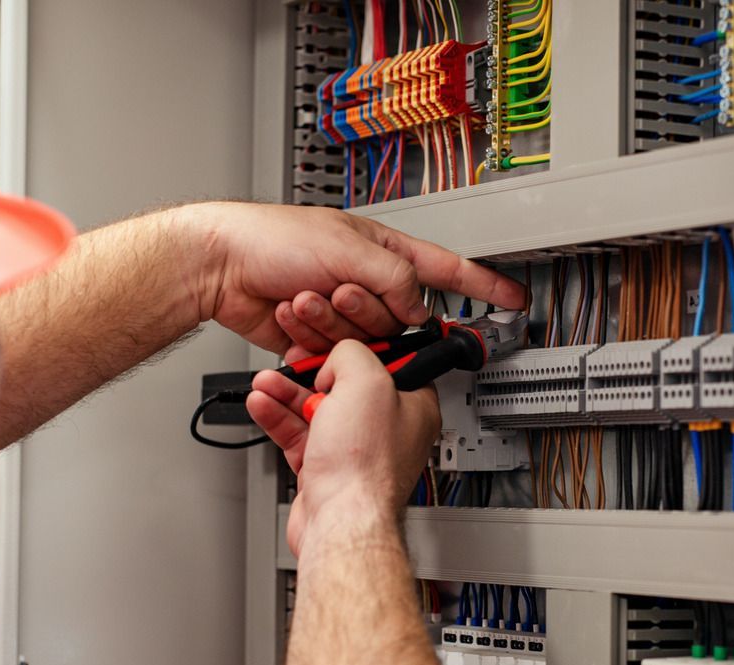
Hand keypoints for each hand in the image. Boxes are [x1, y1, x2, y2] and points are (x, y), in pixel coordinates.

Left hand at [181, 203, 524, 357]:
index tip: (513, 300)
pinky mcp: (318, 340)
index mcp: (383, 251)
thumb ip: (394, 280)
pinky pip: (336, 357)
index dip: (483, 287)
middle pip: (401, 320)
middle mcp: (366, 283)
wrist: (220, 266)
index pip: (447, 271)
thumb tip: (419, 312)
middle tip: (338, 294)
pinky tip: (293, 321)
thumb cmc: (271, 239)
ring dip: (333, 326)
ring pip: (367, 343)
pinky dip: (315, 344)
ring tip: (302, 299)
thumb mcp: (347, 250)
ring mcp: (342, 314)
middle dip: (370, 315)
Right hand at [247, 340, 439, 557]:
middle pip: (344, 386)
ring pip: (316, 410)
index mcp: (413, 407)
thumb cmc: (365, 467)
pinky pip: (299, 435)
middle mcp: (386, 430)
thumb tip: (336, 361)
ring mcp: (355, 451)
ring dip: (286, 395)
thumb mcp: (366, 381)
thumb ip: (351, 354)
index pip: (387, 364)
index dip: (356, 352)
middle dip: (310, 374)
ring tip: (265, 383)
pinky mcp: (326, 469)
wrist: (340, 520)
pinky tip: (263, 404)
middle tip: (293, 365)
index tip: (332, 346)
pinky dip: (279, 418)